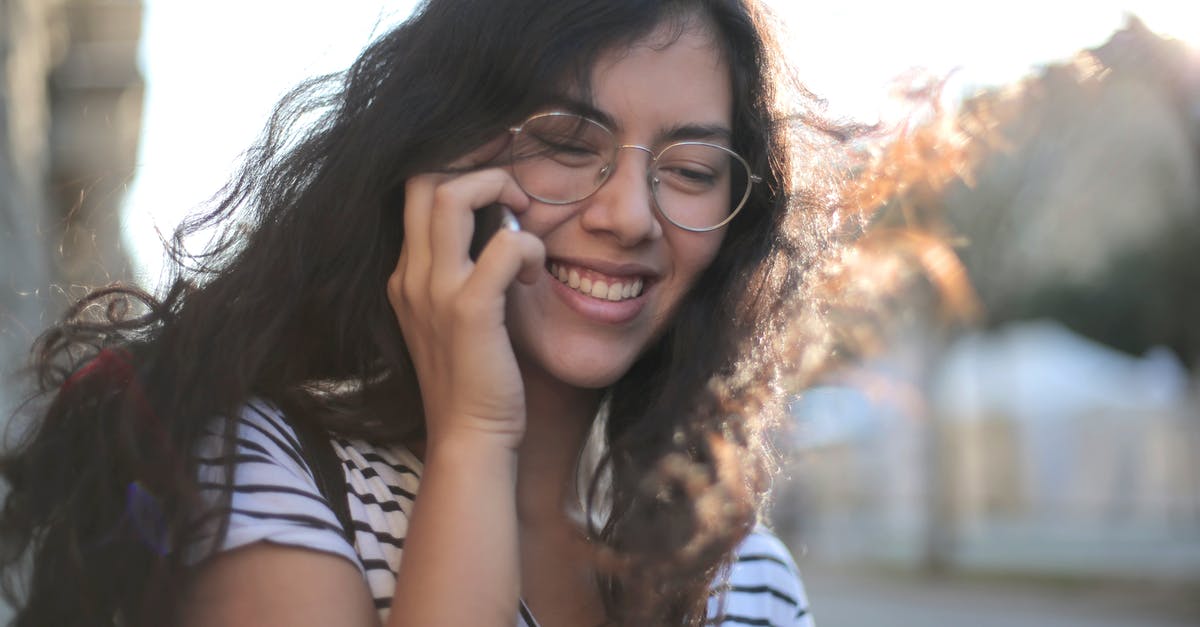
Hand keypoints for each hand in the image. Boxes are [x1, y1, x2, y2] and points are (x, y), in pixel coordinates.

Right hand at [387, 166, 544, 449]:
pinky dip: (528, 247)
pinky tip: (535, 272)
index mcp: (407, 276)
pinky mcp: (470, 312)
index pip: (415, 192)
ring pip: (451, 197)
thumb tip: (504, 231)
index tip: (501, 179)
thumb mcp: (456, 319)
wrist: (468, 438)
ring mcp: (436, 292)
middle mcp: (412, 276)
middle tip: (516, 189)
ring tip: (525, 220)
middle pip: (422, 179)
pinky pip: (503, 247)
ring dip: (498, 191)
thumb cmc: (475, 380)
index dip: (459, 171)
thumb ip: (467, 275)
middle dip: (476, 165)